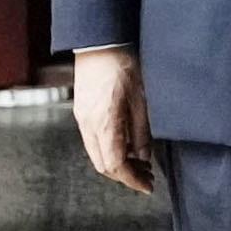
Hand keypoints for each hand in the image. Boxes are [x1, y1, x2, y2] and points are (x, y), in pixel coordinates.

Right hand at [70, 45, 154, 193]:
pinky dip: (110, 150)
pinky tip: (127, 147)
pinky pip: (94, 141)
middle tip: (148, 178)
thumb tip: (144, 159)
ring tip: (141, 164)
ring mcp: (82, 118)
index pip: (115, 165)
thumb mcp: (143, 101)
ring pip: (97, 154)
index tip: (148, 186)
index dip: (132, 180)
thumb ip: (142, 133)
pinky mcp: (82, 112)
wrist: (101, 43)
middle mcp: (88, 124)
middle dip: (125, 175)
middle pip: (102, 164)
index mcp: (104, 123)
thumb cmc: (125, 66)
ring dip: (117, 163)